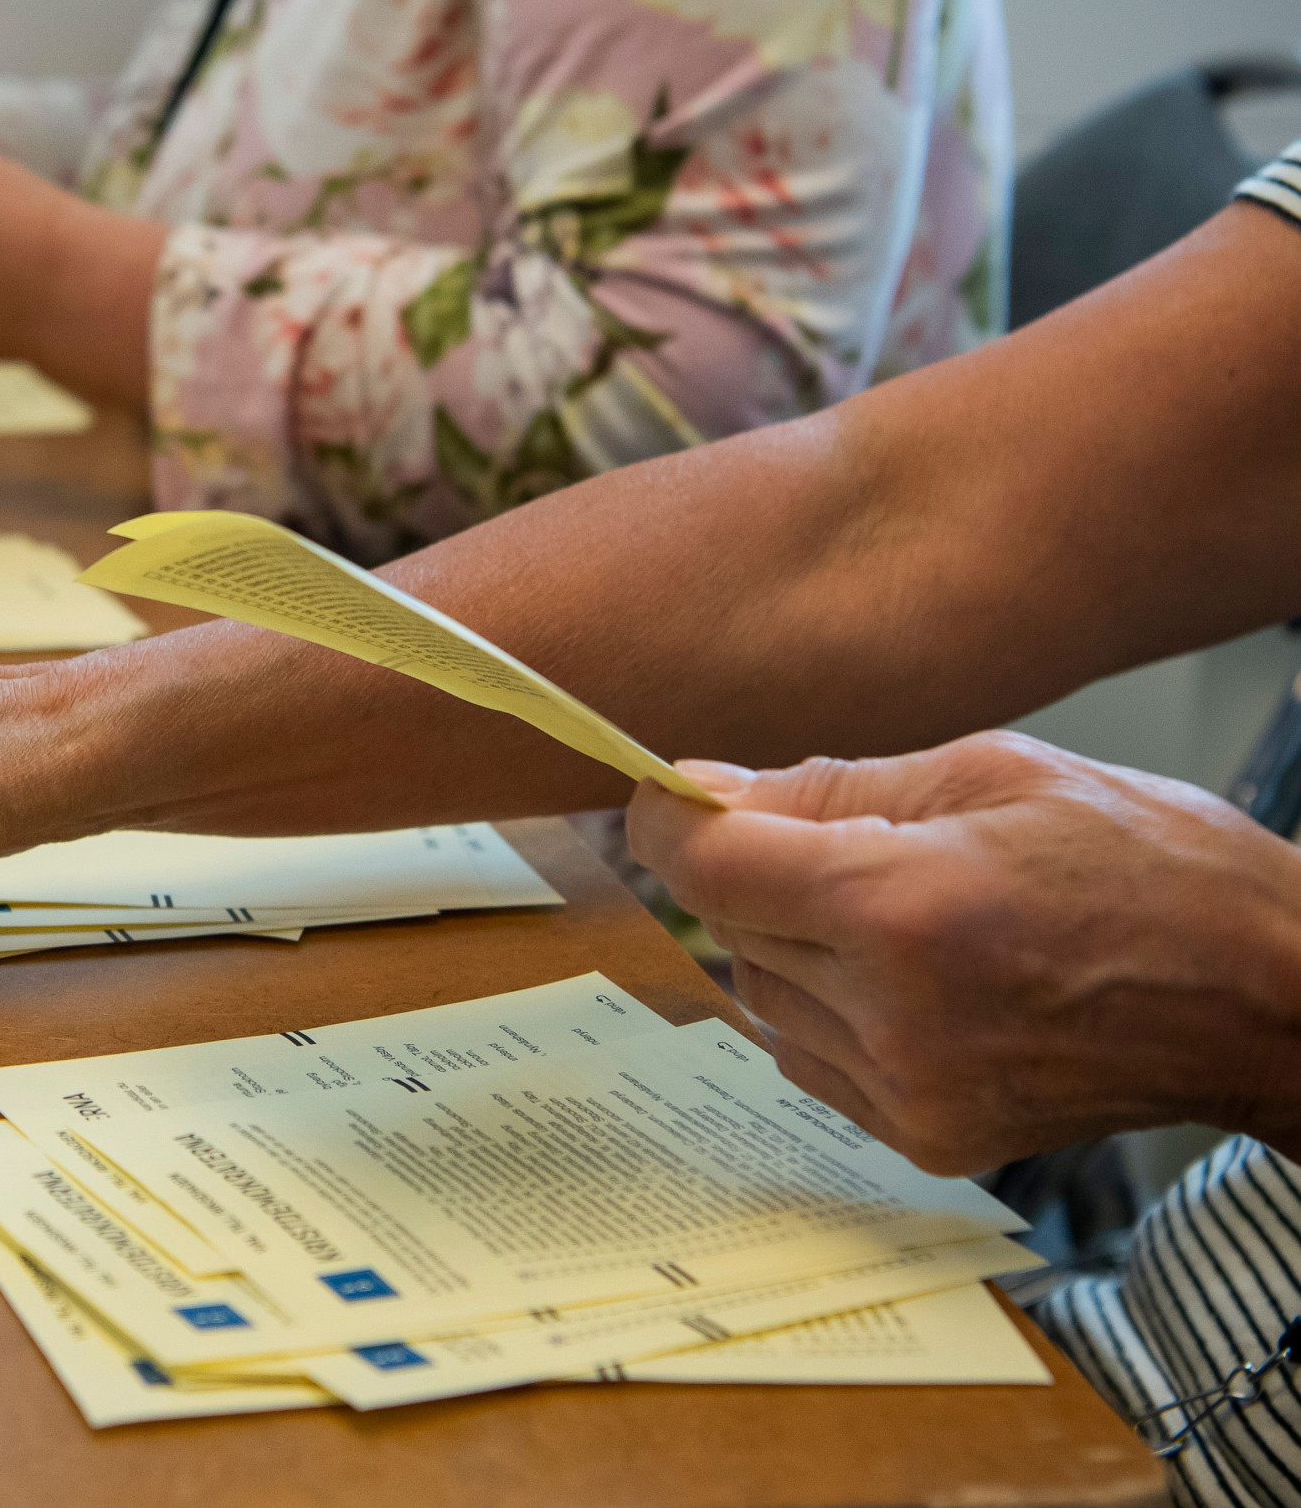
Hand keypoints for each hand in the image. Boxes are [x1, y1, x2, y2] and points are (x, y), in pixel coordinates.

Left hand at [627, 731, 1300, 1173]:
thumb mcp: (991, 771)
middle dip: (757, 876)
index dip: (671, 824)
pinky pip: (812, 1057)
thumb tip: (699, 790)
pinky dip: (832, 1008)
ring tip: (904, 914)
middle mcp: (896, 1015)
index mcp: (906, 908)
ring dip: (794, 945)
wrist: (1271, 998)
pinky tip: (915, 978)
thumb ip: (826, 785)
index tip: (670, 799)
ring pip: (763, 996)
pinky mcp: (928, 1139)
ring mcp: (911, 1092)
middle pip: (730, 930)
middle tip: (837, 841)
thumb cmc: (1153, 866)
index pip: (708, 869)